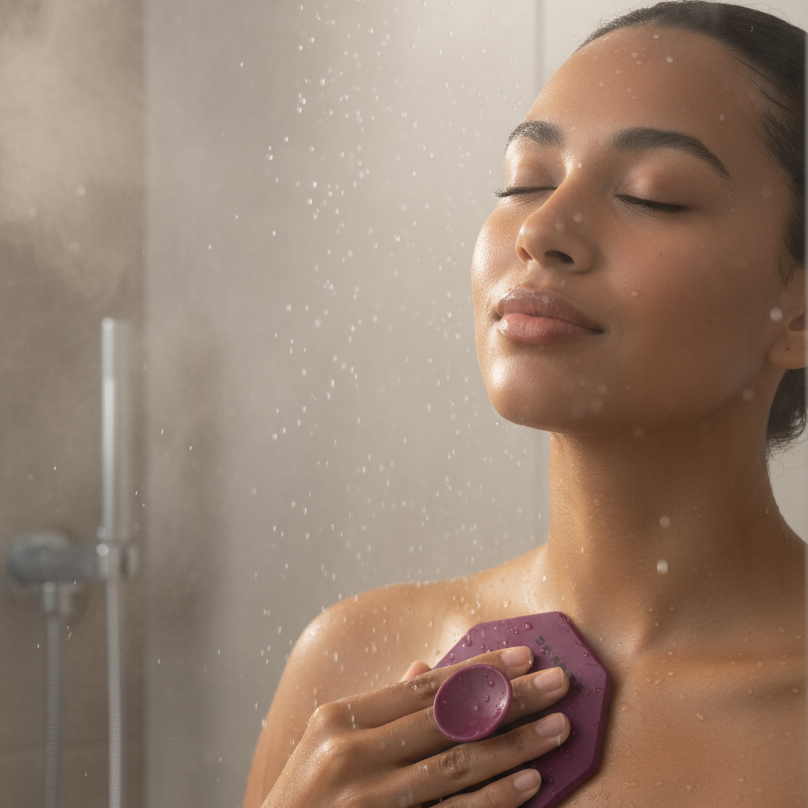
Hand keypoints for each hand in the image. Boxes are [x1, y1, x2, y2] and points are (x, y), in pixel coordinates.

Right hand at [261, 645, 569, 807]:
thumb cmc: (302, 799)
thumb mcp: (324, 745)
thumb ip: (377, 708)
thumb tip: (424, 668)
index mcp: (338, 719)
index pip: (423, 685)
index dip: (478, 669)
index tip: (523, 654)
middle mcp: (352, 754)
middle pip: (448, 717)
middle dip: (510, 696)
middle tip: (559, 681)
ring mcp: (370, 800)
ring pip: (458, 763)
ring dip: (515, 744)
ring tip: (558, 726)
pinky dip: (495, 798)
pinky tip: (530, 782)